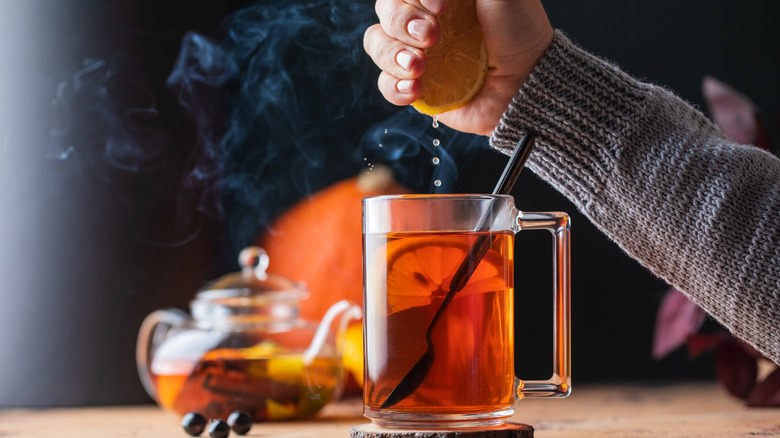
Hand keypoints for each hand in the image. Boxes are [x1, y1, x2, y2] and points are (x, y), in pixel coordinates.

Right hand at [363, 0, 552, 135]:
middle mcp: (423, 22)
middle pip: (385, 12)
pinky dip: (394, 86)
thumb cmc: (521, 33)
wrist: (528, 83)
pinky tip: (416, 88)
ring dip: (393, 54)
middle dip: (402, 22)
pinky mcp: (418, 88)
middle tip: (433, 36)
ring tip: (421, 66)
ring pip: (377, 45)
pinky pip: (386, 84)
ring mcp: (417, 55)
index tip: (442, 4)